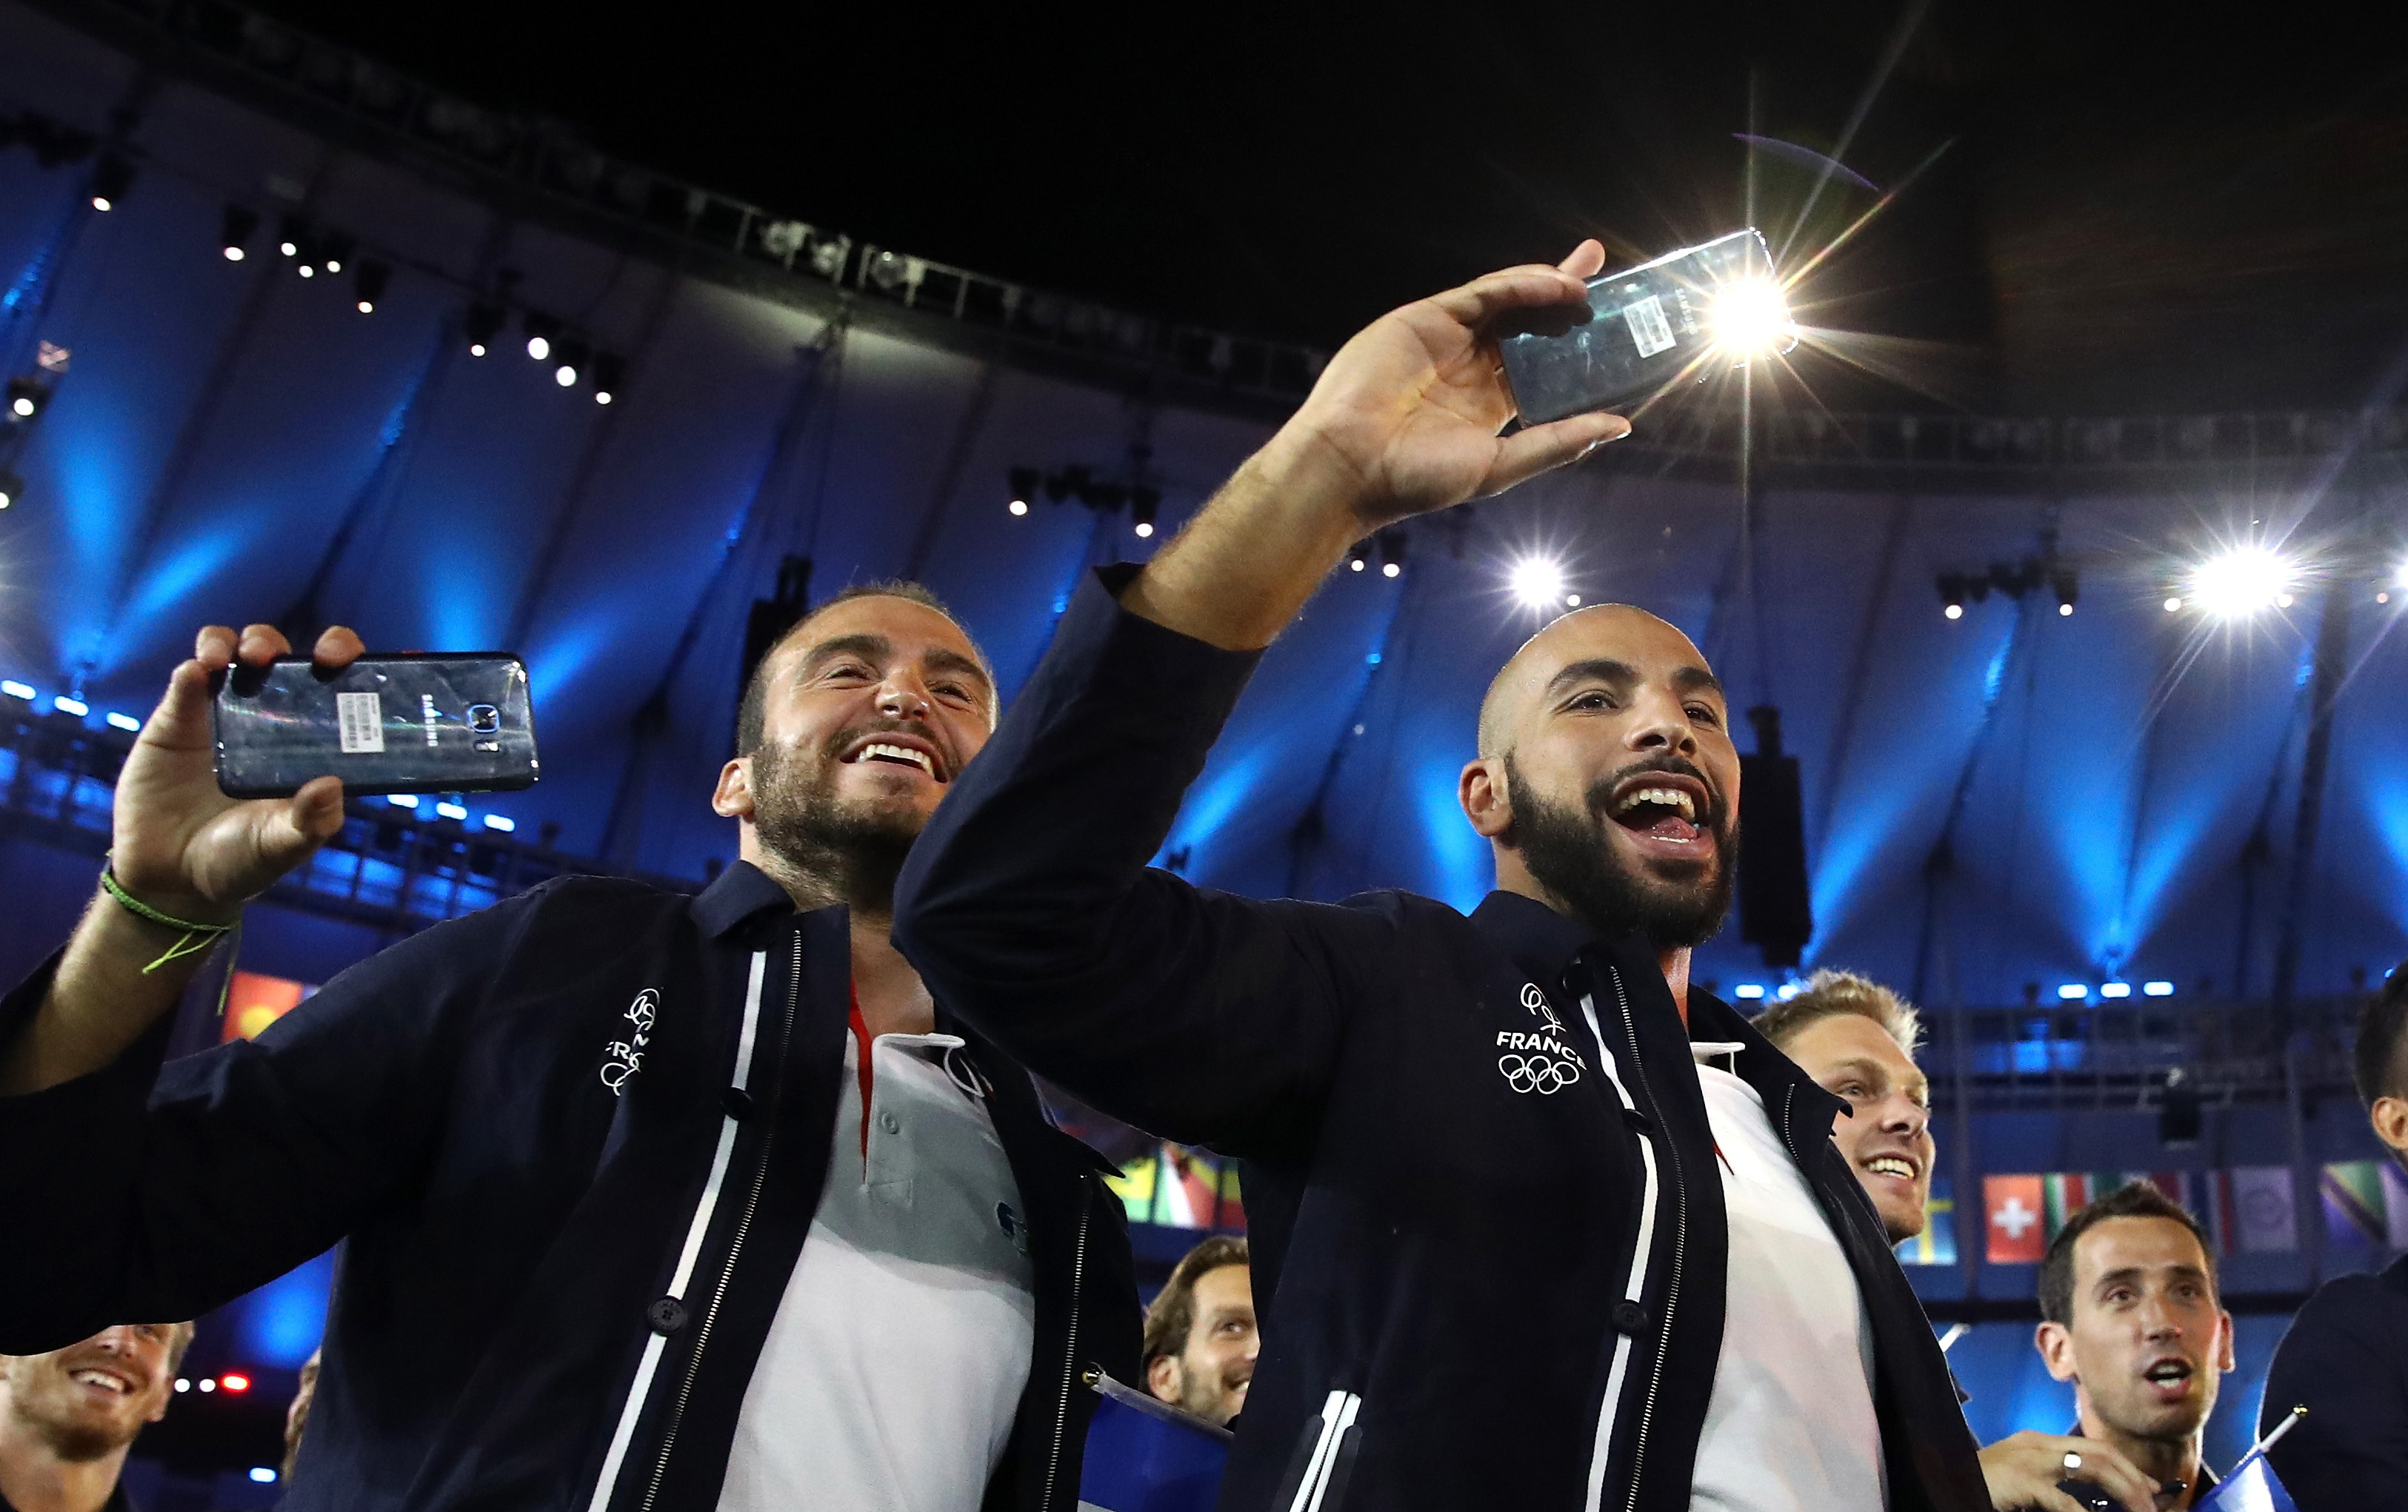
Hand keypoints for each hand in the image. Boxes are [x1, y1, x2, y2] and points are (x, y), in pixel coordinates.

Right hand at [109, 624, 364, 921]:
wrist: (170, 878)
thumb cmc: (240, 861)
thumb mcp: (282, 848)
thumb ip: (310, 823)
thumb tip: (333, 786)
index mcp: (313, 744)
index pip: (348, 691)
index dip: (366, 668)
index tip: (384, 660)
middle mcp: (276, 719)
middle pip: (302, 660)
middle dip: (322, 644)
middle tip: (325, 655)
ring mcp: (225, 712)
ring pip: (243, 652)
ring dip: (251, 641)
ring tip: (251, 657)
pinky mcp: (177, 718)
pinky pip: (187, 680)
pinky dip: (196, 667)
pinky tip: (199, 673)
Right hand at [1276, 240, 1630, 530]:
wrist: (1350, 466)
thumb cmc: (1417, 479)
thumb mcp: (1501, 464)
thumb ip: (1559, 441)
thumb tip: (1620, 424)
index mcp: (1489, 402)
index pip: (1544, 363)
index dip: (1578, 344)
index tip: (1618, 331)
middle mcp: (1470, 366)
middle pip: (1531, 324)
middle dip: (1569, 300)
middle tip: (1613, 279)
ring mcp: (1447, 339)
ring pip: (1509, 302)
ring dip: (1550, 286)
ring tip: (1590, 279)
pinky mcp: (1425, 318)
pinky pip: (1482, 294)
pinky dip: (1519, 285)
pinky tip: (1553, 284)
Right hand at [1979, 1431, 2160, 1511]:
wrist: (1940, 1484)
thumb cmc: (1982, 1489)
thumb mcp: (2022, 1484)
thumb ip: (2052, 1486)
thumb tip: (2092, 1503)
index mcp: (2037, 1443)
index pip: (2094, 1448)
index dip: (2127, 1469)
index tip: (2152, 1491)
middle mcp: (2036, 1444)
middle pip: (2100, 1453)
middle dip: (2133, 1479)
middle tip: (2155, 1505)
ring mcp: (2028, 1459)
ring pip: (2093, 1466)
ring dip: (2125, 1491)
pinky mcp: (2020, 1479)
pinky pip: (2064, 1500)